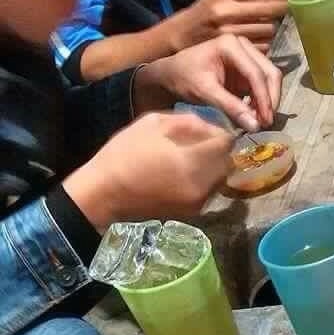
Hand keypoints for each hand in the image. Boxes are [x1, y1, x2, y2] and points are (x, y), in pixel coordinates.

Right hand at [63, 112, 233, 230]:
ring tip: (193, 156)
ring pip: (221, 179)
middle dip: (220, 150)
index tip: (213, 127)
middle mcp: (202, 185)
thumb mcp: (153, 123)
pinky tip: (186, 172)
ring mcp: (199, 202)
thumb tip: (212, 126)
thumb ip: (189, 122)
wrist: (105, 193)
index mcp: (192, 161)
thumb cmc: (124, 153)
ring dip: (214, 165)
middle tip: (203, 141)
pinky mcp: (193, 212)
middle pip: (227, 162)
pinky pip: (210, 191)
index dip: (222, 132)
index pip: (225, 143)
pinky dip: (205, 179)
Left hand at [136, 35, 282, 130]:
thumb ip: (231, 107)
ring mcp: (247, 55)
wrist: (174, 73)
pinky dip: (262, 101)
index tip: (265, 121)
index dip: (264, 99)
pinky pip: (262, 85)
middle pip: (270, 73)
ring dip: (268, 101)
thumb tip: (255, 126)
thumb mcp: (206, 92)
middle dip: (270, 100)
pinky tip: (254, 115)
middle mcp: (243, 46)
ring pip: (270, 78)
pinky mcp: (247, 68)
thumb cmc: (185, 78)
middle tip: (266, 123)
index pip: (256, 73)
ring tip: (260, 121)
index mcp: (231, 45)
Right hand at [167, 0, 287, 51]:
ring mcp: (230, 33)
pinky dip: (264, 42)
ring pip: (269, 29)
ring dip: (271, 27)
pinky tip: (256, 39)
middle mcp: (226, 11)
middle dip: (279, 9)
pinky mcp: (236, 52)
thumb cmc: (207, 13)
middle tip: (284, 7)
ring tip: (263, 24)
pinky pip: (263, 45)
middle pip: (269, 10)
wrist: (183, 38)